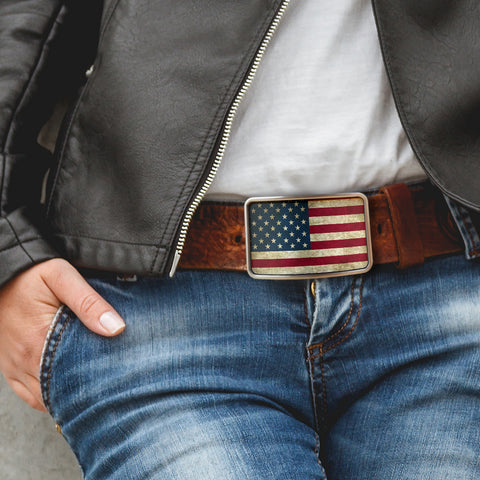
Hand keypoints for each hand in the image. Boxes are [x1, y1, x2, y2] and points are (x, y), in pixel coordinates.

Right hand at [0, 258, 124, 411]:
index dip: (97, 383)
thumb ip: (89, 302)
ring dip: (66, 395)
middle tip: (110, 387)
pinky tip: (66, 389)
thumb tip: (116, 328)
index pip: (73, 377)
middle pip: (60, 391)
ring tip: (92, 387)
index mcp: (39, 340)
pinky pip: (29, 394)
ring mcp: (14, 365)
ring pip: (44, 397)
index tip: (117, 381)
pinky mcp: (9, 366)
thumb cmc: (31, 274)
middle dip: (85, 391)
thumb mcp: (62, 278)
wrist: (1, 272)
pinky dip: (48, 397)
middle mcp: (24, 359)